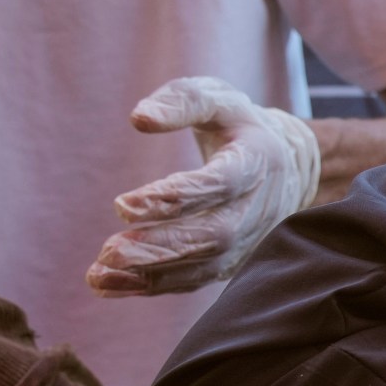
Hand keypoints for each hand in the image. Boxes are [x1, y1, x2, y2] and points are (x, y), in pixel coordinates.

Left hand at [86, 77, 320, 296]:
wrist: (286, 166)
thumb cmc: (239, 127)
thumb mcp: (217, 98)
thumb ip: (181, 102)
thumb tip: (139, 118)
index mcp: (255, 161)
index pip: (218, 185)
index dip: (172, 199)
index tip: (122, 206)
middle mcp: (256, 207)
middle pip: (213, 236)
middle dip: (160, 247)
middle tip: (109, 251)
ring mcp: (248, 239)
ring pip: (203, 266)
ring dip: (150, 274)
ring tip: (99, 272)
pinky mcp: (232, 261)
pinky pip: (194, 280)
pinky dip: (151, 286)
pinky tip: (108, 285)